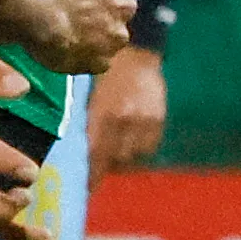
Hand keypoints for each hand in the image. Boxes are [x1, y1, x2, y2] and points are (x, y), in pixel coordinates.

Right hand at [29, 0, 135, 77]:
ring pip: (109, 37)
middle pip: (117, 8)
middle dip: (101, 11)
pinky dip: (83, 58)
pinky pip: (94, 61)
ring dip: (95, 36)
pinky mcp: (100, 62)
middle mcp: (125, 4)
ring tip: (67, 36)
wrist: (29, 8)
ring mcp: (115, 36)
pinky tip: (64, 53)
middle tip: (74, 13)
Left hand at [87, 45, 169, 171]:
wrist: (135, 50)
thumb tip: (82, 151)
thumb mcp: (87, 93)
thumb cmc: (103, 70)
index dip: (93, 177)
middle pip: (115, 160)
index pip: (96, 155)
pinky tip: (133, 140)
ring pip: (133, 155)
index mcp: (102, 113)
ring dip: (123, 158)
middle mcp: (125, 121)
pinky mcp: (158, 119)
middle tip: (100, 167)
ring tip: (116, 151)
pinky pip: (149, 146)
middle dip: (106, 166)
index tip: (89, 189)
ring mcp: (144, 121)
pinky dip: (140, 149)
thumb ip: (87, 121)